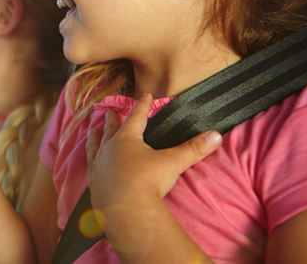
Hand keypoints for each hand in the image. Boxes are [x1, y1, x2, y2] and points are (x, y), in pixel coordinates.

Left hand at [85, 93, 222, 208]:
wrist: (125, 209)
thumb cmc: (147, 181)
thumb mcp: (173, 163)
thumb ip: (193, 149)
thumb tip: (215, 136)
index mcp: (127, 139)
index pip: (136, 117)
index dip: (142, 106)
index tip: (145, 96)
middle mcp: (109, 149)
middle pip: (110, 129)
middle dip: (112, 120)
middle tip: (110, 112)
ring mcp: (98, 166)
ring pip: (94, 147)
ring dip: (94, 138)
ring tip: (92, 132)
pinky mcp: (94, 184)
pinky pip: (90, 169)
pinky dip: (91, 163)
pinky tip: (91, 165)